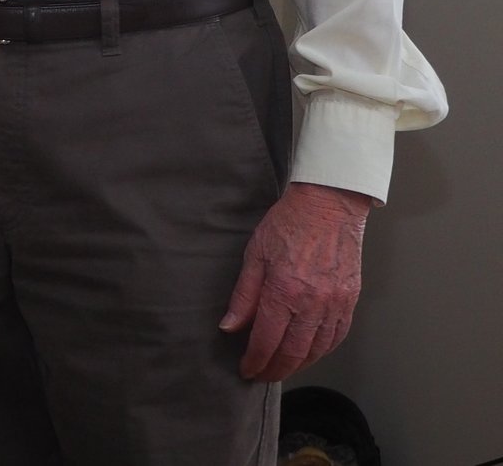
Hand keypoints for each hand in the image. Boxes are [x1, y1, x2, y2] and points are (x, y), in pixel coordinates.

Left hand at [220, 181, 372, 380]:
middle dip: (275, 369)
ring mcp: (336, 304)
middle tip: (262, 375)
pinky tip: (309, 352)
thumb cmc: (287, 224)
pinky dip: (321, 350)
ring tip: (282, 367)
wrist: (329, 206)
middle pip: (293, 352)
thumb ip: (243, 295)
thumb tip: (229, 326)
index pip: (266, 340)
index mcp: (284, 291)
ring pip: (317, 349)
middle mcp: (313, 303)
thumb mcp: (254, 254)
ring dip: (298, 365)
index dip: (255, 360)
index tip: (246, 370)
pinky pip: (337, 336)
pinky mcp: (351, 301)